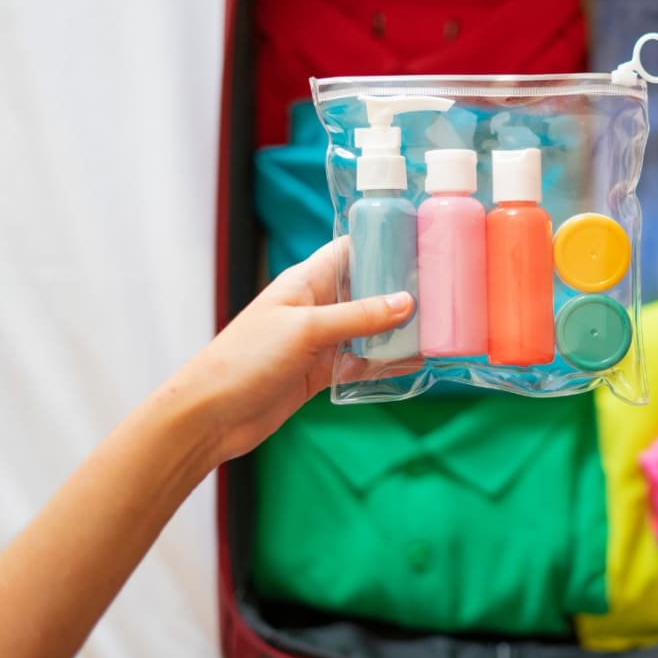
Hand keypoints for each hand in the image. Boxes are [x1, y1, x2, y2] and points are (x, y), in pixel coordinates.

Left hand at [155, 237, 416, 464]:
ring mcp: (321, 340)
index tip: (423, 241)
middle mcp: (317, 305)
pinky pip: (364, 361)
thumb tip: (408, 302)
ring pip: (370, 327)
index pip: (351, 249)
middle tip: (445, 287)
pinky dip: (388, 361)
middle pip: (368, 288)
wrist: (212, 416)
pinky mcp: (323, 371)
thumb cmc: (247, 359)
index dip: (384, 241)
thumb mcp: (306, 329)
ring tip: (441, 325)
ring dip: (400, 328)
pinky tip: (417, 362)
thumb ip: (358, 316)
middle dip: (402, 288)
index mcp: (307, 281)